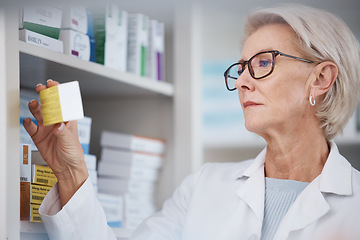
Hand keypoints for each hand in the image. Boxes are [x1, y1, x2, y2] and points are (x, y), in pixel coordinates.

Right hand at [23, 79, 88, 205]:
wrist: (67, 168)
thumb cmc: (73, 154)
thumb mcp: (70, 142)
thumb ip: (63, 133)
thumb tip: (58, 125)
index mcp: (67, 120)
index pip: (63, 103)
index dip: (58, 92)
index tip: (53, 84)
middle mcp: (56, 122)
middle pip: (50, 105)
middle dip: (46, 95)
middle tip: (41, 88)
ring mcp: (47, 129)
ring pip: (39, 113)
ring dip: (35, 107)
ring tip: (33, 103)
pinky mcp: (38, 137)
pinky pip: (31, 128)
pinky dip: (28, 123)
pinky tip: (27, 121)